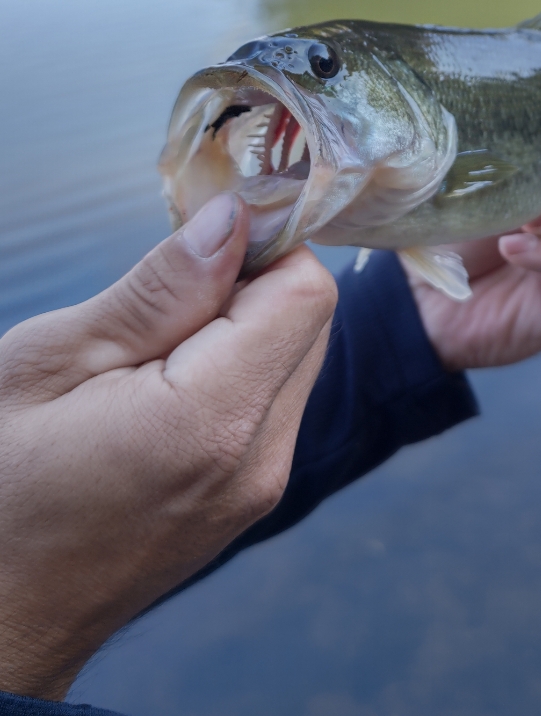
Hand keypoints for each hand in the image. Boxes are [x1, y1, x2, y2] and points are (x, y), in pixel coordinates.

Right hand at [0, 193, 335, 701]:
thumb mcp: (54, 363)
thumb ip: (158, 291)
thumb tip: (234, 217)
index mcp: (212, 420)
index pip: (306, 292)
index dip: (264, 245)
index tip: (204, 237)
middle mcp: (260, 459)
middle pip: (310, 320)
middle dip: (252, 282)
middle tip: (164, 295)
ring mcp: (261, 487)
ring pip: (296, 357)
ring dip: (243, 327)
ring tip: (153, 347)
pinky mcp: (251, 498)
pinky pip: (276, 402)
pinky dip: (238, 370)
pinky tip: (165, 384)